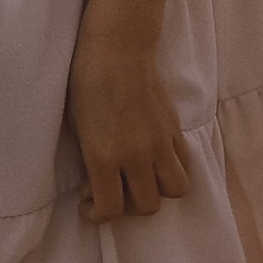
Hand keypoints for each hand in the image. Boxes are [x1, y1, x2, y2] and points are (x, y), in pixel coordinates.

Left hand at [68, 0, 191, 224]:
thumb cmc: (86, 80)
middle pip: (148, 206)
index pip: (111, 208)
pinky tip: (154, 160)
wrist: (118, 46)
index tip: (88, 206)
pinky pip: (184, 163)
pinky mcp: (175, 128)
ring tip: (140, 179)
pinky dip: (172, 170)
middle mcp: (137, 154)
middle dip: (128, 207)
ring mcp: (160, 142)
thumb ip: (90, 160)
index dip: (97, 216)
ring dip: (158, 192)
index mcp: (105, 155)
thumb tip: (97, 184)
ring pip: (176, 190)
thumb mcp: (77, 126)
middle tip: (112, 191)